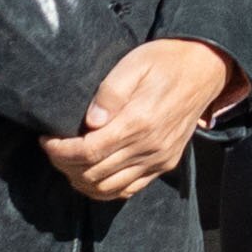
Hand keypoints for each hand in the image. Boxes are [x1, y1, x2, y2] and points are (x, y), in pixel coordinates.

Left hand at [43, 38, 235, 203]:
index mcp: (139, 122)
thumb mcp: (134, 63)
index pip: (88, 152)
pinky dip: (104, 189)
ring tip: (67, 162)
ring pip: (108, 189)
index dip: (60, 151)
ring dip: (81, 181)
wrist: (205, 69)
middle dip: (64, 165)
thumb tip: (89, 121)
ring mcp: (159, 160)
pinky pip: (129, 190)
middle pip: (93, 174)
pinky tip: (91, 174)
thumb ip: (110, 92)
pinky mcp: (165, 164)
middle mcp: (150, 147)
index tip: (46, 139)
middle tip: (52, 149)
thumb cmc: (165, 61)